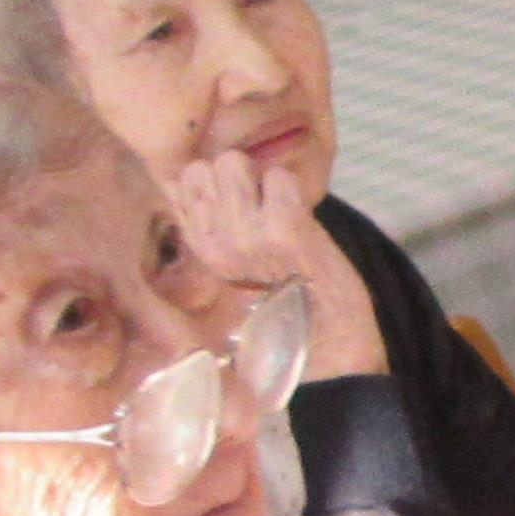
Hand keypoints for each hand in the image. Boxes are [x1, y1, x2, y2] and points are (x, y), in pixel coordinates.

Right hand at [165, 148, 385, 380]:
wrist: (332, 352)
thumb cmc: (287, 309)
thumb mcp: (233, 270)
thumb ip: (214, 227)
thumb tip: (200, 179)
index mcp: (198, 253)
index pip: (183, 181)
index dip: (214, 183)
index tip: (239, 207)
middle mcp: (214, 244)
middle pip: (208, 166)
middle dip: (240, 177)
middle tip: (264, 210)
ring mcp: (246, 237)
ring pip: (236, 163)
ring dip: (266, 182)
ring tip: (283, 218)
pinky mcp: (284, 231)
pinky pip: (279, 177)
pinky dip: (294, 191)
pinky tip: (303, 224)